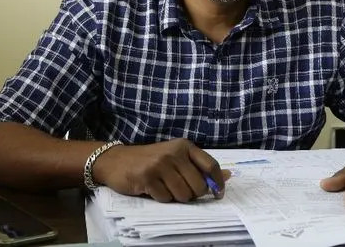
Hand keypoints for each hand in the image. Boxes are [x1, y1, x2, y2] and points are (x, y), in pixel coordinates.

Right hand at [92, 138, 230, 202]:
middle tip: (181, 190)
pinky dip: (161, 198)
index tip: (218, 194)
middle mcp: (174, 153)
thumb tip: (228, 175)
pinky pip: (166, 198)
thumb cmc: (150, 160)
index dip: (218, 183)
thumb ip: (200, 166)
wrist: (115, 160)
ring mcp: (160, 164)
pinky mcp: (147, 177)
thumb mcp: (176, 157)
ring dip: (176, 197)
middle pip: (198, 185)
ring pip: (183, 195)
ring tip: (165, 188)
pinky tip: (153, 189)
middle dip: (193, 194)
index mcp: (184, 146)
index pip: (210, 165)